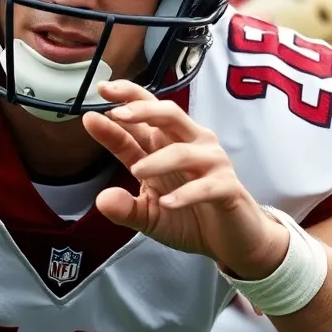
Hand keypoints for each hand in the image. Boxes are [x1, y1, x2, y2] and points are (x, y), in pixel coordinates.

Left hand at [83, 80, 289, 278]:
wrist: (230, 242)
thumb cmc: (189, 217)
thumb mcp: (148, 214)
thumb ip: (124, 206)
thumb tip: (101, 200)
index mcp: (165, 145)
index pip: (144, 116)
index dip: (124, 101)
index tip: (101, 89)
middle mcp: (190, 145)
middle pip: (168, 115)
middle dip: (142, 110)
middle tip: (116, 114)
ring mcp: (211, 164)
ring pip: (183, 152)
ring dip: (158, 160)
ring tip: (136, 171)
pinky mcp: (227, 188)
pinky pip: (205, 186)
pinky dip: (185, 194)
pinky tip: (167, 203)